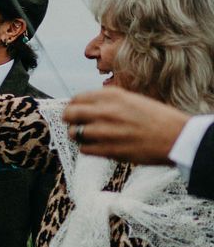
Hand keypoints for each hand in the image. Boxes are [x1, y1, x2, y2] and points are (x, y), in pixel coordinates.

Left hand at [63, 87, 190, 164]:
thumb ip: (109, 102)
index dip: (72, 105)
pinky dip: (87, 148)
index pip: (77, 98)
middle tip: (73, 123)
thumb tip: (85, 106)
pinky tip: (97, 146)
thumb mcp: (132, 100)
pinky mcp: (109, 149)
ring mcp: (105, 131)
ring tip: (88, 136)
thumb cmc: (158, 119)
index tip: (74, 109)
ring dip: (78, 135)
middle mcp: (106, 112)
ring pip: (74, 133)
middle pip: (69, 114)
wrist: (177, 137)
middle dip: (68, 119)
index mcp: (113, 96)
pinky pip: (84, 149)